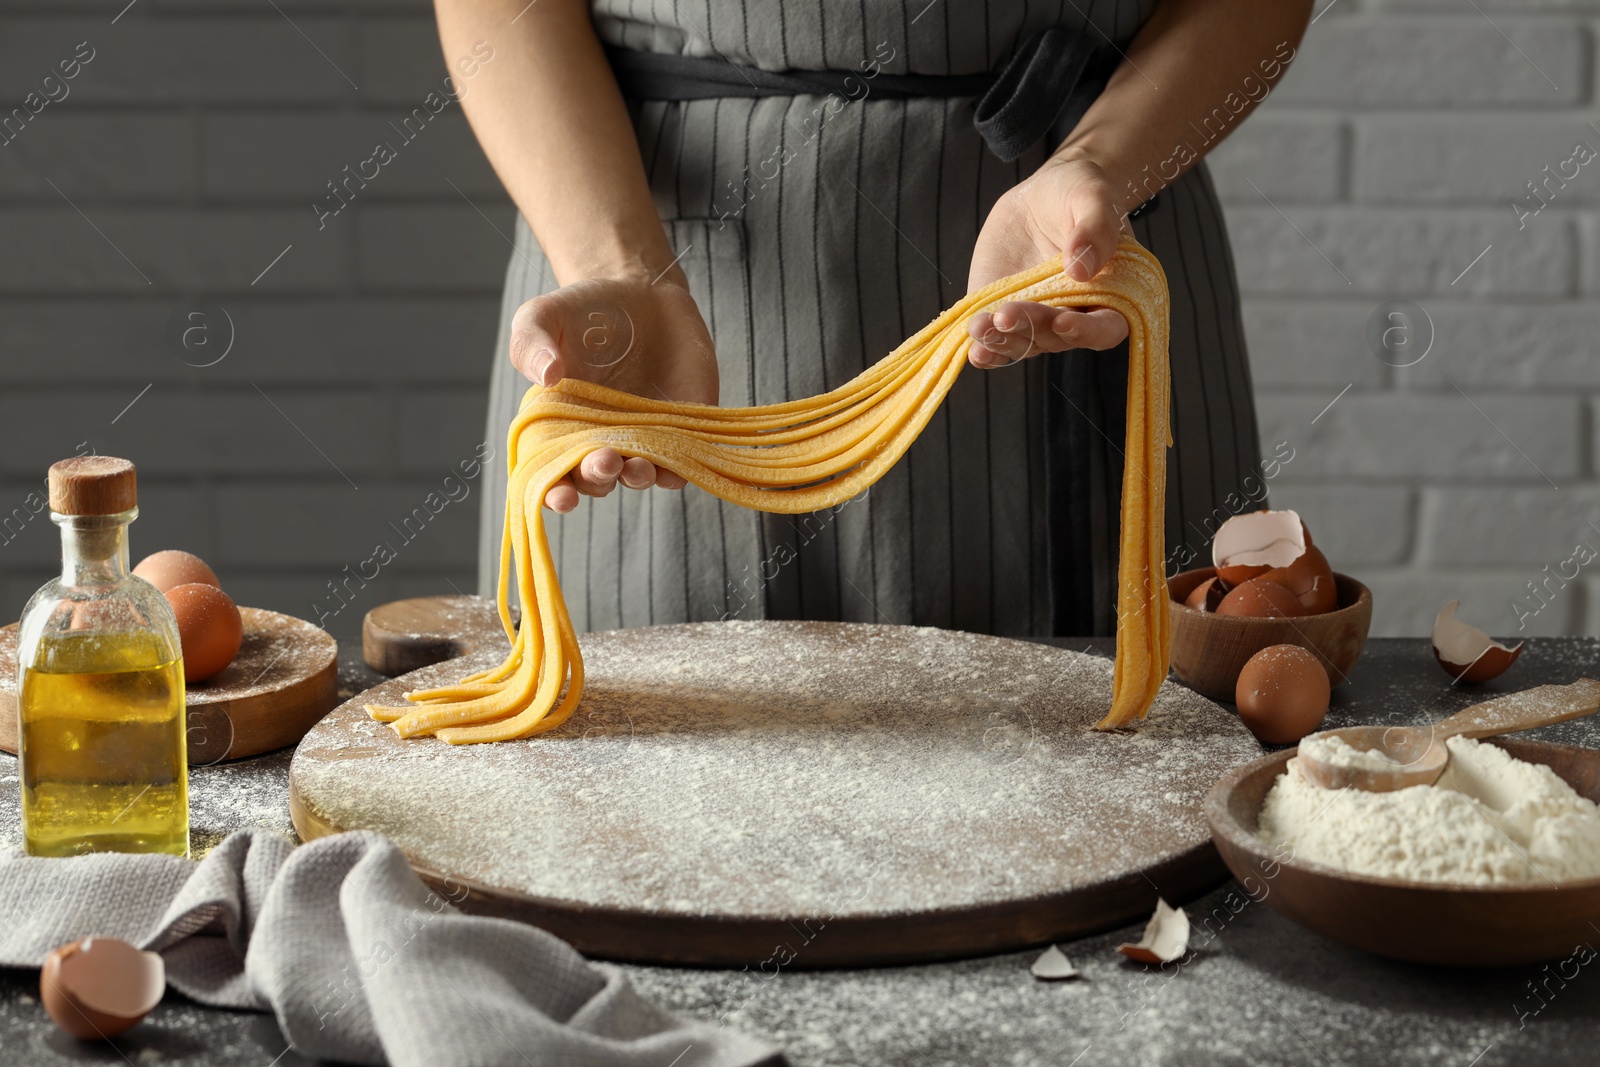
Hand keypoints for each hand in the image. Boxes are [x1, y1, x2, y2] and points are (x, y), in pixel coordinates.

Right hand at [509, 269, 718, 511]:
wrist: (641, 292)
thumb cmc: (583, 310)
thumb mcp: (543, 316)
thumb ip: (532, 344)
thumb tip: (547, 376)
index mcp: (559, 427)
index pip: (552, 473)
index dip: (555, 492)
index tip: (562, 498)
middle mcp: (598, 440)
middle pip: (595, 479)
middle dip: (597, 478)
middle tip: (603, 461)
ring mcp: (640, 438)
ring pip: (638, 476)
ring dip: (637, 478)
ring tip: (637, 465)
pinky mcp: (680, 429)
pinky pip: (680, 461)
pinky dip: (678, 470)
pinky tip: (675, 466)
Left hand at [965, 153, 1133, 367]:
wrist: (1041, 195)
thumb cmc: (1079, 194)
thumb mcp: (1093, 198)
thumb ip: (1095, 230)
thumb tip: (1081, 269)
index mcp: (1109, 295)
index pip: (1105, 328)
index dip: (1086, 331)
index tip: (1063, 320)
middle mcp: (1074, 316)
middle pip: (1057, 338)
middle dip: (1032, 328)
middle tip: (1008, 314)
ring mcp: (1036, 319)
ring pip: (1022, 344)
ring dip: (1001, 342)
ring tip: (981, 327)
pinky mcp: (1003, 313)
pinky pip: (995, 340)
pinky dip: (984, 349)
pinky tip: (972, 349)